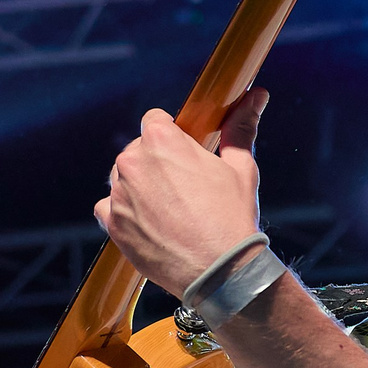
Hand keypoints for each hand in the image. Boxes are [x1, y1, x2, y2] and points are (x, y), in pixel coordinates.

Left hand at [94, 89, 267, 295]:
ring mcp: (118, 194)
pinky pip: (110, 208)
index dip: (172, 134)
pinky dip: (126, 214)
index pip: (154, 120)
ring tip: (172, 210)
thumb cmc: (233, 216)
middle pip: (138, 150)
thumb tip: (257, 95)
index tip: (184, 152)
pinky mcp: (112, 224)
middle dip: (157, 163)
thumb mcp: (241, 167)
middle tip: (185, 188)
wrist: (220, 272)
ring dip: (141, 188)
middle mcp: (132, 162)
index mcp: (161, 140)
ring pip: (124, 179)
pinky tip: (153, 225)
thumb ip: (240, 128)